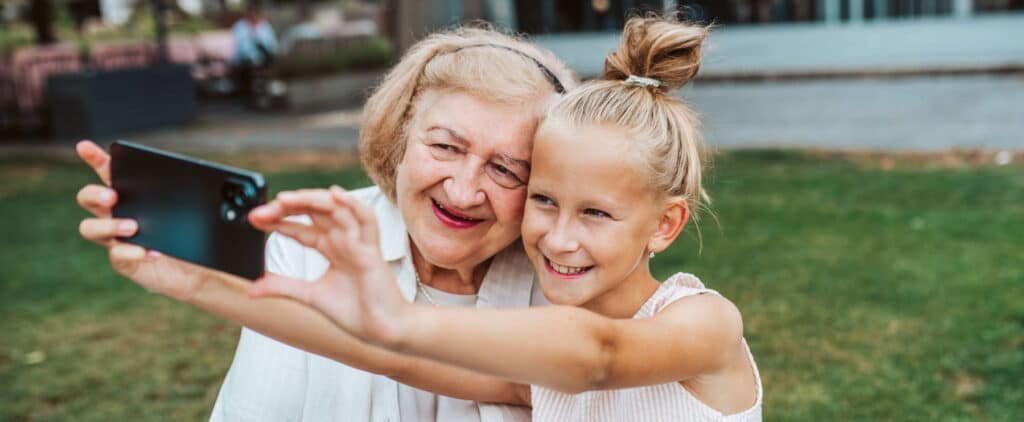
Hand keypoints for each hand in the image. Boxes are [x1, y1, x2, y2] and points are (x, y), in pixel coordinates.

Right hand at [75, 140, 210, 300]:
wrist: (202, 273)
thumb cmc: (199, 237)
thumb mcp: (207, 213)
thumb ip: (213, 200)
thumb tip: (234, 201)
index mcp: (135, 195)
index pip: (109, 172)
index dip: (95, 158)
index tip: (85, 147)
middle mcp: (119, 214)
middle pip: (88, 197)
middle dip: (94, 194)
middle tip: (113, 196)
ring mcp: (119, 240)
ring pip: (90, 228)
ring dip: (108, 224)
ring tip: (133, 226)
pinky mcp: (126, 263)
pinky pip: (117, 256)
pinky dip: (132, 253)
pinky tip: (153, 252)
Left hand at [248, 186, 410, 344]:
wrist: (381, 331)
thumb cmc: (355, 312)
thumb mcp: (309, 296)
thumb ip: (282, 287)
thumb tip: (251, 289)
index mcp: (330, 248)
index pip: (301, 226)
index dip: (278, 220)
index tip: (254, 220)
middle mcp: (343, 240)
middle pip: (314, 212)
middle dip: (287, 208)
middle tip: (262, 211)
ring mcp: (358, 242)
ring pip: (335, 209)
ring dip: (311, 200)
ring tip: (285, 199)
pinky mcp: (372, 250)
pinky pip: (366, 221)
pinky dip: (353, 205)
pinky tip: (335, 195)